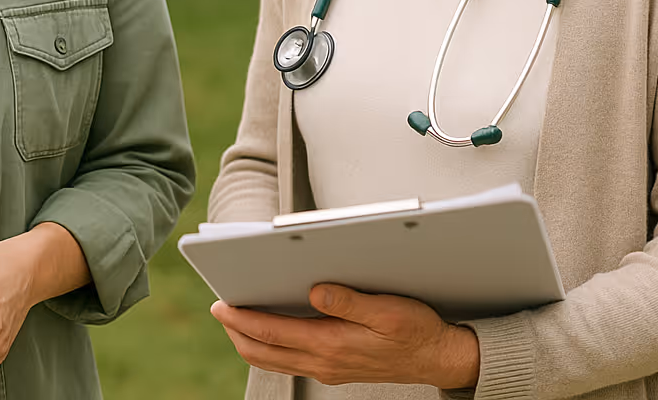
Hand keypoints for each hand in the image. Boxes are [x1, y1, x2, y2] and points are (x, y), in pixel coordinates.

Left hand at [211, 283, 479, 388]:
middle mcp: (325, 361)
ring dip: (249, 339)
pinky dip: (269, 344)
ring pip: (274, 359)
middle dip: (236, 331)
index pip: (273, 334)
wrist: (439, 358)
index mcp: (333, 344)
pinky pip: (289, 359)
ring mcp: (328, 367)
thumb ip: (350, 301)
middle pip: (264, 352)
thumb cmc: (416, 330)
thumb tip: (315, 290)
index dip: (242, 320)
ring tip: (234, 316)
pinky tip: (268, 326)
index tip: (220, 304)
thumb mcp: (388, 310)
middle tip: (218, 308)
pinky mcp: (334, 366)